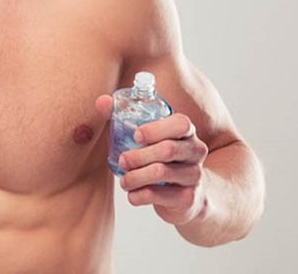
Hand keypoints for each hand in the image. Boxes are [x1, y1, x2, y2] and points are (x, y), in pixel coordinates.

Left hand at [95, 96, 208, 225]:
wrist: (183, 195)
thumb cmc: (158, 157)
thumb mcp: (145, 137)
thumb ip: (121, 116)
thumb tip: (102, 101)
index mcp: (186, 131)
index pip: (181, 124)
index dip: (156, 129)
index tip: (136, 135)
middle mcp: (195, 151)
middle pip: (168, 149)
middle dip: (138, 156)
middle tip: (122, 161)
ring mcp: (194, 175)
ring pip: (162, 172)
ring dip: (135, 176)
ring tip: (124, 181)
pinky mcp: (188, 198)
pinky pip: (160, 195)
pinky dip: (140, 195)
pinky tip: (132, 194)